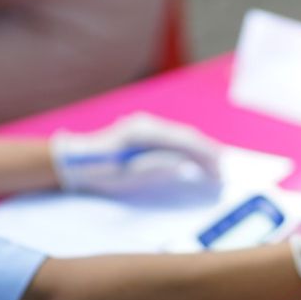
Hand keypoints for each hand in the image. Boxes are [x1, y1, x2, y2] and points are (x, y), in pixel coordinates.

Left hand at [50, 113, 221, 195]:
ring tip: (217, 168)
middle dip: (209, 153)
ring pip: (183, 136)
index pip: (185, 140)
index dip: (206, 155)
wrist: (76, 161)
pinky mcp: (145, 132)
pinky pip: (174, 139)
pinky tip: (197, 161)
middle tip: (224, 172)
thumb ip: (156, 167)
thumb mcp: (127, 175)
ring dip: (201, 151)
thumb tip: (185, 164)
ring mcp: (147, 126)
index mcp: (145, 132)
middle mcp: (148, 124)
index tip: (220, 170)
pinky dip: (189, 150)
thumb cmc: (99, 170)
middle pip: (187, 136)